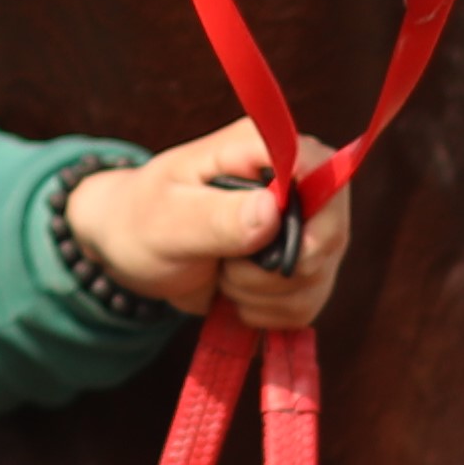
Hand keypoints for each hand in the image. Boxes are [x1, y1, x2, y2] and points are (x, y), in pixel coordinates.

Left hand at [63, 120, 352, 332]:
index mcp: (264, 150)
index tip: (268, 242)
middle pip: (330, 234)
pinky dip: (267, 314)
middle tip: (227, 269)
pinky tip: (236, 298)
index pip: (321, 167)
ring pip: (318, 278)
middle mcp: (297, 184)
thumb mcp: (167, 218)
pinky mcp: (302, 268)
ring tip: (223, 278)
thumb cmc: (143, 217)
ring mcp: (305, 228)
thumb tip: (271, 210)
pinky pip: (307, 305)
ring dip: (263, 296)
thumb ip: (217, 217)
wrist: (133, 251)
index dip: (308, 213)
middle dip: (275, 271)